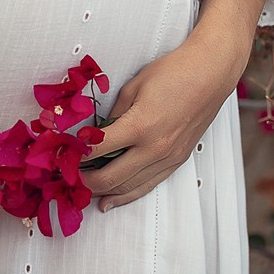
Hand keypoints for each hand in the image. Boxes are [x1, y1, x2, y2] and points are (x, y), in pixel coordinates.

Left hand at [78, 32, 239, 211]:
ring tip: (84, 193)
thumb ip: (115, 112)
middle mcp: (154, 148)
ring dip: (105, 193)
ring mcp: (168, 158)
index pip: (99, 148)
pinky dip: (128, 195)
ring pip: (130, 187)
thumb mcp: (134, 86)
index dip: (77, 154)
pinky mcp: (178, 161)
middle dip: (86, 180)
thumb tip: (99, 132)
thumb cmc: (172, 72)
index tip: (63, 154)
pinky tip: (113, 200)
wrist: (210, 74)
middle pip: (111, 177)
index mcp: (140, 126)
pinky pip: (149, 185)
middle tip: (68, 177)